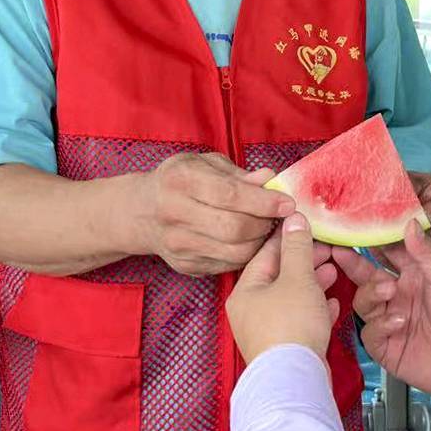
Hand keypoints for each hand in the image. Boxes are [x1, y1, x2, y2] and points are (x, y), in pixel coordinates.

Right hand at [134, 153, 295, 275]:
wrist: (143, 211)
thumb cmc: (181, 181)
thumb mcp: (205, 164)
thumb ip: (238, 174)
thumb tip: (269, 179)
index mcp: (180, 180)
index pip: (230, 195)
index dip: (264, 201)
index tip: (287, 203)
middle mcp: (174, 213)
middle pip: (234, 228)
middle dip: (265, 224)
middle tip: (278, 217)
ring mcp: (178, 244)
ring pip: (234, 252)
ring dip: (260, 242)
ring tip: (266, 228)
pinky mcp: (185, 265)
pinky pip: (228, 265)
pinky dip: (246, 255)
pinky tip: (250, 241)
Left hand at [227, 213, 340, 362]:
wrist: (296, 379)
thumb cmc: (291, 326)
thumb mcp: (297, 278)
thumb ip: (297, 247)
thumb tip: (294, 220)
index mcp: (245, 292)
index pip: (265, 255)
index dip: (287, 237)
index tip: (305, 224)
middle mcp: (251, 312)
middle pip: (278, 277)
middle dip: (304, 262)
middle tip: (325, 248)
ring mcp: (267, 332)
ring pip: (291, 299)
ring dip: (312, 284)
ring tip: (332, 271)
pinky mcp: (285, 348)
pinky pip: (300, 321)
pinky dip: (315, 310)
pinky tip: (331, 304)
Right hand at [333, 220, 430, 410]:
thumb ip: (425, 253)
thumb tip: (409, 224)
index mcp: (414, 276)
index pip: (385, 255)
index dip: (370, 242)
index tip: (355, 227)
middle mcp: (399, 297)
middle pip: (366, 277)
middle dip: (352, 264)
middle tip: (341, 252)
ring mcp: (392, 321)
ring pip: (364, 302)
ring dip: (371, 293)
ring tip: (388, 290)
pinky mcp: (389, 347)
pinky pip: (370, 332)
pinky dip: (380, 325)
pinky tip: (398, 322)